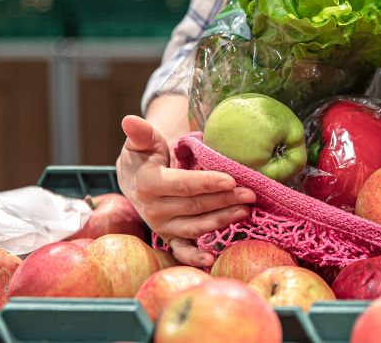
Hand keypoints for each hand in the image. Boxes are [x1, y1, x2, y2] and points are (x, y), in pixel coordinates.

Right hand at [116, 115, 255, 266]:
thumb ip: (141, 133)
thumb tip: (129, 119)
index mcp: (148, 184)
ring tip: (246, 211)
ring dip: (222, 221)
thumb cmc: (145, 157)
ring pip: (196, 226)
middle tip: (251, 193)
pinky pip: (182, 250)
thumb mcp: (143, 142)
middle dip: (225, 200)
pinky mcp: (169, 237)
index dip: (207, 183)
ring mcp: (162, 226)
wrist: (135, 179)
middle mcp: (154, 210)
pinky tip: (213, 260)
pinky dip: (195, 257)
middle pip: (195, 206)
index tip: (231, 179)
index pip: (183, 185)